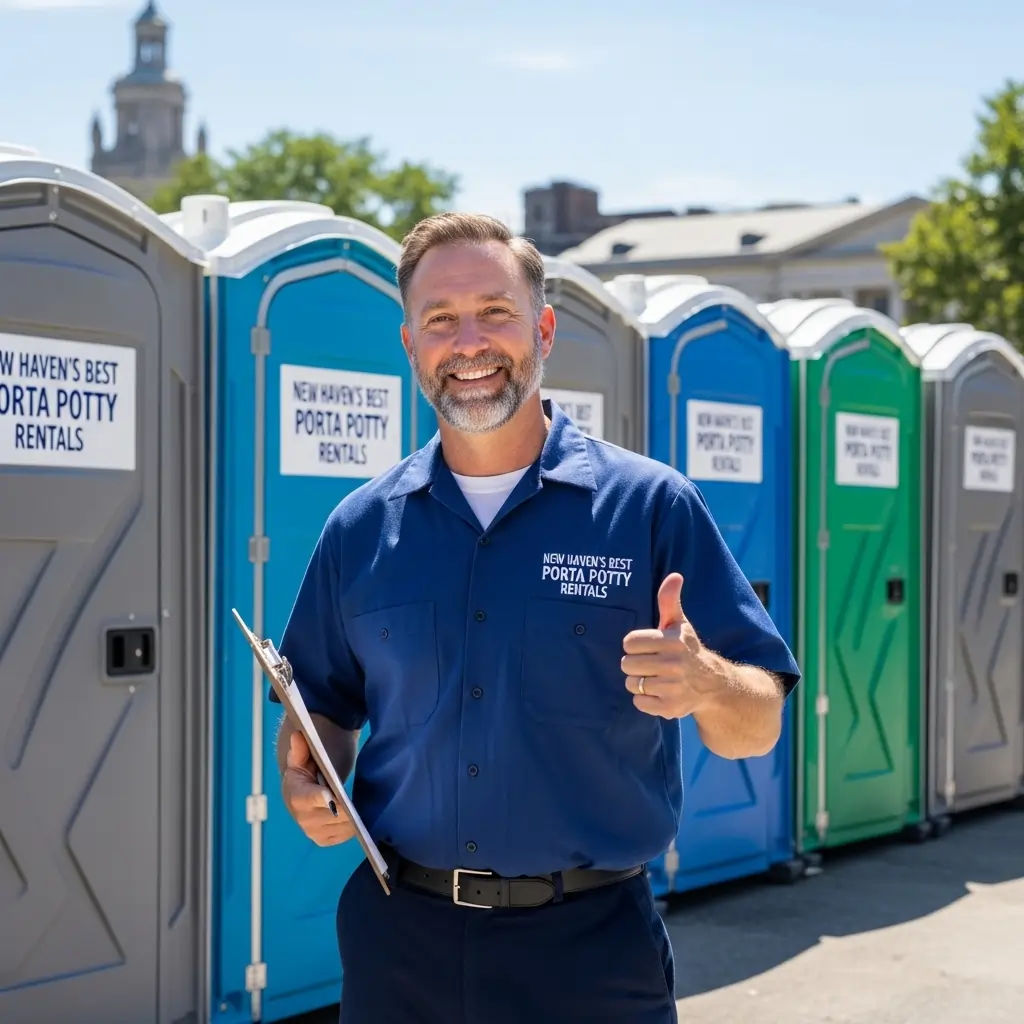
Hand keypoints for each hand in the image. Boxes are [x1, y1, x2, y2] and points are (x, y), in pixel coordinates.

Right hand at [281, 730, 356, 846]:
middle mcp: (304, 820)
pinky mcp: (324, 840)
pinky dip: (352, 827)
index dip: (324, 799)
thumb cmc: (303, 774)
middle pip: (333, 816)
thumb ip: (301, 749)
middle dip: (347, 808)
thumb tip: (298, 734)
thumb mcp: (300, 758)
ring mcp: (314, 832)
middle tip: (360, 800)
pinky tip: (357, 816)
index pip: (312, 799)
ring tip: (362, 807)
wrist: (299, 795)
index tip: (335, 796)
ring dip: (353, 818)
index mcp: (297, 798)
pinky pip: (344, 836)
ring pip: (342, 827)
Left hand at [621, 573, 722, 718]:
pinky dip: (645, 700)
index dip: (635, 645)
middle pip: (627, 664)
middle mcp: (673, 664)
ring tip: (656, 678)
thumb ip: (669, 600)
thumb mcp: (679, 624)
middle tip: (652, 664)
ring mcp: (672, 687)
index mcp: (671, 641)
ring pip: (632, 683)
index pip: (629, 642)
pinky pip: (639, 703)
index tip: (649, 647)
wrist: (713, 685)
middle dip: (636, 664)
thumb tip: (674, 576)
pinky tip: (660, 692)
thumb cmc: (688, 650)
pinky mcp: (670, 708)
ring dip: (639, 682)